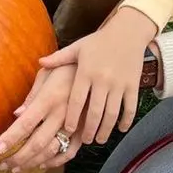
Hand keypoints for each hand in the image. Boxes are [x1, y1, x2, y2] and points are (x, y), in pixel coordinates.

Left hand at [0, 65, 84, 172]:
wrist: (97, 70)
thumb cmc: (66, 69)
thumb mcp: (47, 74)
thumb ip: (32, 95)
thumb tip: (17, 114)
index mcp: (49, 99)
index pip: (26, 123)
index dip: (11, 138)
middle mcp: (61, 115)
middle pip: (37, 142)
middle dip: (18, 157)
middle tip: (3, 165)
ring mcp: (74, 125)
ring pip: (52, 151)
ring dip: (33, 163)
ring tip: (17, 169)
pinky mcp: (84, 131)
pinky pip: (69, 152)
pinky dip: (55, 162)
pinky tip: (41, 164)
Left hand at [39, 6, 158, 143]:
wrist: (128, 32)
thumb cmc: (98, 41)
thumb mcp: (77, 48)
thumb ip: (59, 58)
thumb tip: (39, 63)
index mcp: (85, 72)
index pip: (76, 100)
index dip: (72, 117)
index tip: (67, 130)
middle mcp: (102, 80)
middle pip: (94, 112)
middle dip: (89, 130)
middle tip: (84, 141)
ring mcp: (119, 84)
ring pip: (112, 113)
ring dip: (106, 130)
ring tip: (98, 139)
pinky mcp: (133, 85)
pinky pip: (130, 108)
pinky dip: (126, 121)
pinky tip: (120, 130)